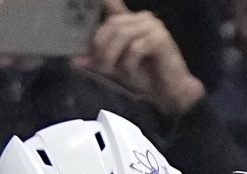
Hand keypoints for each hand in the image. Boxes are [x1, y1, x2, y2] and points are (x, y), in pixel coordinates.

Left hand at [77, 0, 202, 115]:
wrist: (171, 92)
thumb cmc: (146, 77)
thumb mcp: (116, 68)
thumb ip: (98, 61)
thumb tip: (75, 61)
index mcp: (132, 21)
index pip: (113, 7)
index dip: (105, 1)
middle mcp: (142, 18)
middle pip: (112, 24)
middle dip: (102, 47)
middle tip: (102, 67)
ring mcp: (153, 27)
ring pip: (122, 35)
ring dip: (113, 56)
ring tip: (114, 72)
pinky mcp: (160, 40)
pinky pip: (136, 47)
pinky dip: (130, 64)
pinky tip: (132, 74)